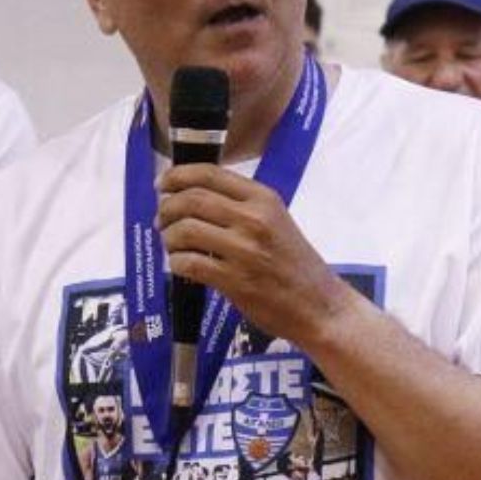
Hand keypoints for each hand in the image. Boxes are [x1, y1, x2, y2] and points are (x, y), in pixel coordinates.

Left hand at [155, 163, 355, 347]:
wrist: (319, 305)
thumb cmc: (295, 264)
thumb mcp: (276, 221)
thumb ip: (241, 207)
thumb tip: (192, 198)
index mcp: (263, 198)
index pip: (209, 174)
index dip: (177, 176)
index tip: (162, 185)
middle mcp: (253, 219)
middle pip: (192, 199)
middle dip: (167, 207)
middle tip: (161, 219)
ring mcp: (244, 251)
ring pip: (186, 230)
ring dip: (169, 237)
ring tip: (171, 244)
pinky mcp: (236, 281)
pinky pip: (189, 263)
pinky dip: (176, 263)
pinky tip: (180, 266)